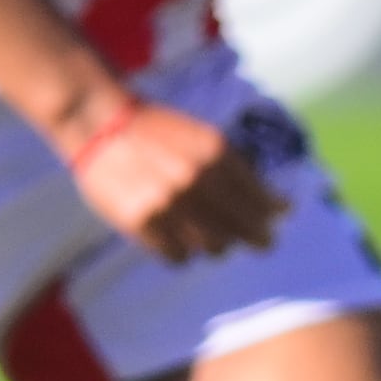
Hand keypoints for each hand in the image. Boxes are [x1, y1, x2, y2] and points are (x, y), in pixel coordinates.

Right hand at [61, 95, 282, 263]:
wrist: (101, 124)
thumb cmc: (157, 130)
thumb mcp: (203, 138)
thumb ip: (236, 169)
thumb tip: (279, 207)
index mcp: (216, 155)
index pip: (260, 200)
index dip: (272, 214)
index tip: (278, 219)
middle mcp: (196, 182)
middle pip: (242, 232)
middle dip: (255, 238)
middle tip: (260, 242)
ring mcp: (168, 205)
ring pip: (213, 248)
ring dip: (216, 244)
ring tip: (208, 233)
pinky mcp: (142, 223)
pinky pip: (178, 256)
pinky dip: (183, 252)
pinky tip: (178, 237)